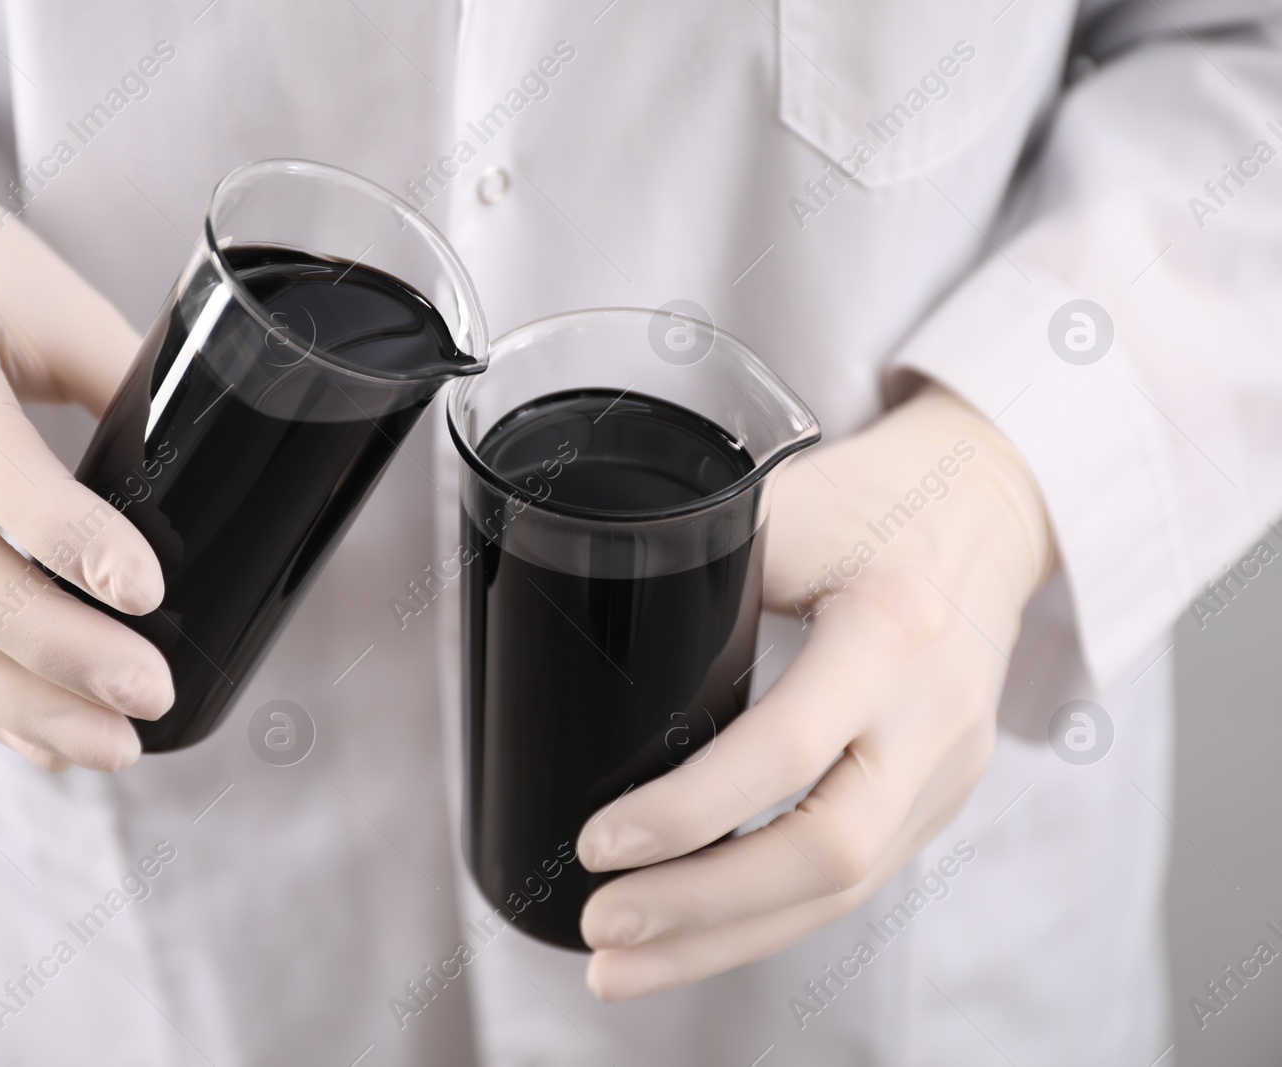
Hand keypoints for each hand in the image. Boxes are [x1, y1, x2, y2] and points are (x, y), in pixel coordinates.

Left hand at [574, 384, 1052, 998]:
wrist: (987, 504)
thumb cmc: (869, 497)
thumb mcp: (781, 508)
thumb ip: (700, 573)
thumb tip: (588, 648)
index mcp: (891, 627)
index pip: (785, 749)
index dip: (685, 812)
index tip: (598, 844)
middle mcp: (935, 712)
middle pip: (827, 854)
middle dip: (702, 910)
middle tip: (599, 929)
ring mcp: (950, 765)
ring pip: (843, 890)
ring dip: (725, 941)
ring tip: (621, 969)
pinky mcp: (941, 795)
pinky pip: (855, 879)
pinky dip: (769, 918)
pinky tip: (697, 939)